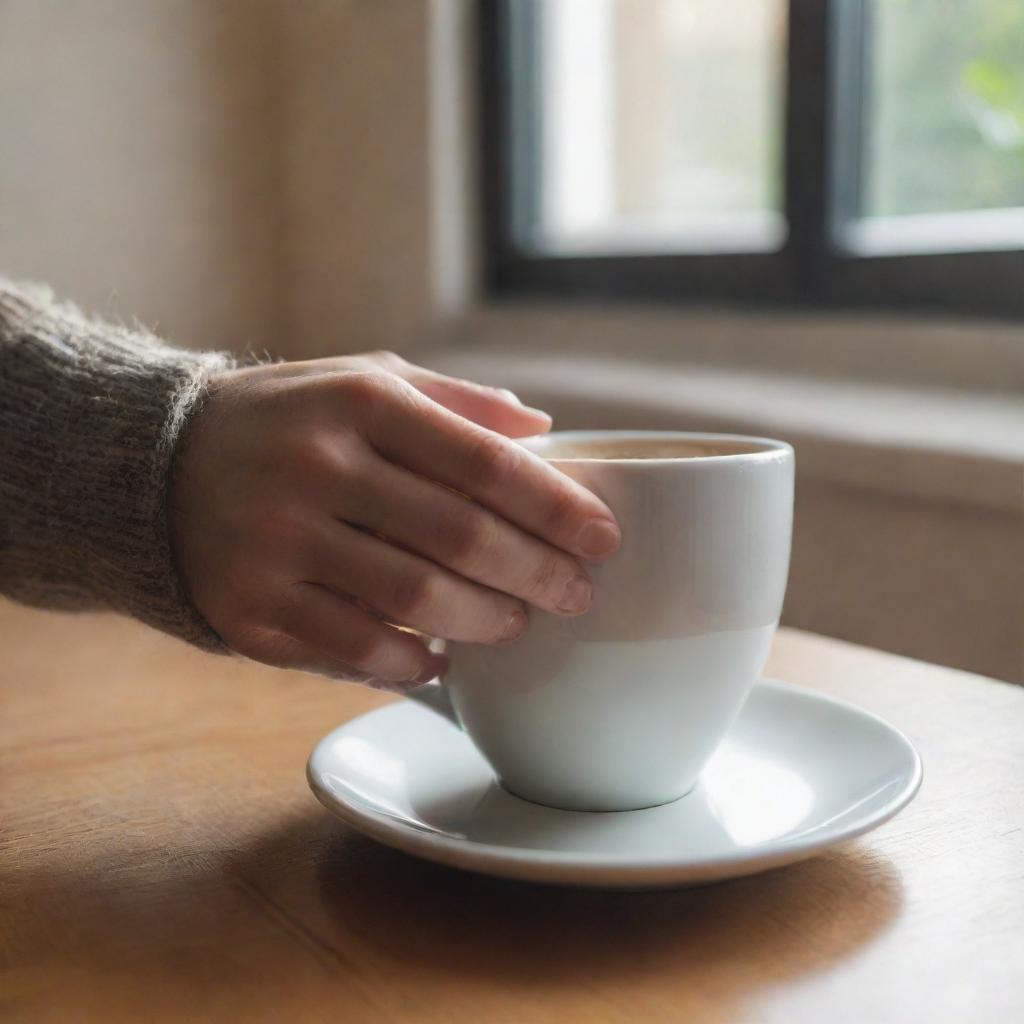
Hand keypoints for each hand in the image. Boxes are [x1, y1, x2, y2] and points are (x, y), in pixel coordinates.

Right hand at [169, 352, 620, 687]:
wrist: (157, 466)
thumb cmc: (290, 421)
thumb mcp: (363, 381)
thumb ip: (454, 401)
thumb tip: (542, 429)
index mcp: (358, 404)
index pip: (484, 461)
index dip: (556, 505)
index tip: (605, 536)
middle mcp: (318, 470)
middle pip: (460, 538)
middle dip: (537, 573)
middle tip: (577, 593)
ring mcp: (278, 544)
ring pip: (416, 601)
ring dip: (485, 621)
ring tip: (518, 622)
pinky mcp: (251, 610)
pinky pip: (356, 649)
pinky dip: (414, 660)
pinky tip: (442, 656)